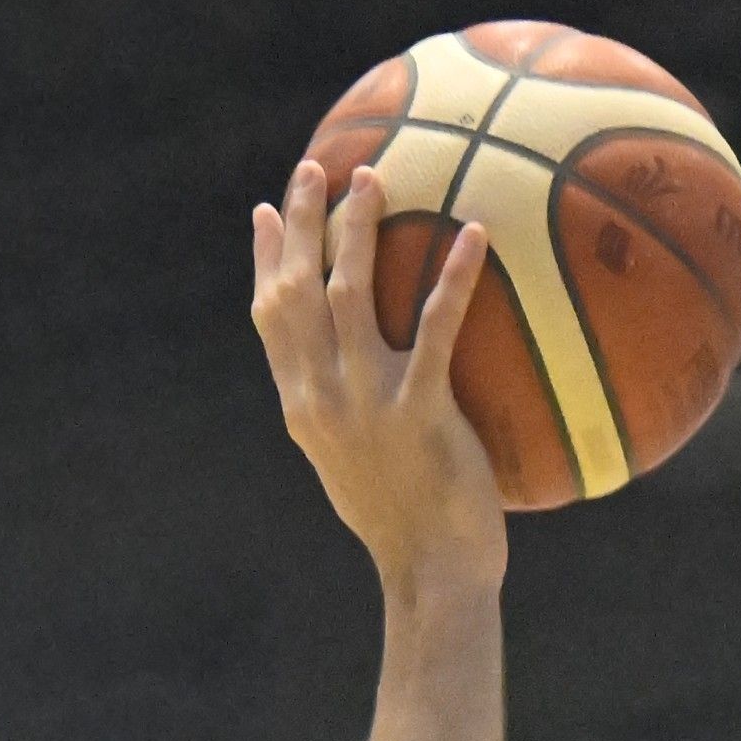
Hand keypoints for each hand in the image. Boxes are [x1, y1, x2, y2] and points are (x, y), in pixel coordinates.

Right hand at [251, 158, 507, 598]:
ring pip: (350, 294)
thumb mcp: (353, 466)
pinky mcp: (418, 412)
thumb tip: (348, 374)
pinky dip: (453, 277)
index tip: (269, 211)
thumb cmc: (404, 524)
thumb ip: (340, 413)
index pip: (271, 320)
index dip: (267, 260)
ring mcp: (366, 403)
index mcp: (302, 408)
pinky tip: (473, 234)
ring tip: (374, 179)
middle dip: (304, 223)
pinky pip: (436, 328)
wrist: (430, 573)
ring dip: (358, 229)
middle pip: (300, 291)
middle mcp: (321, 398)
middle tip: (317, 166)